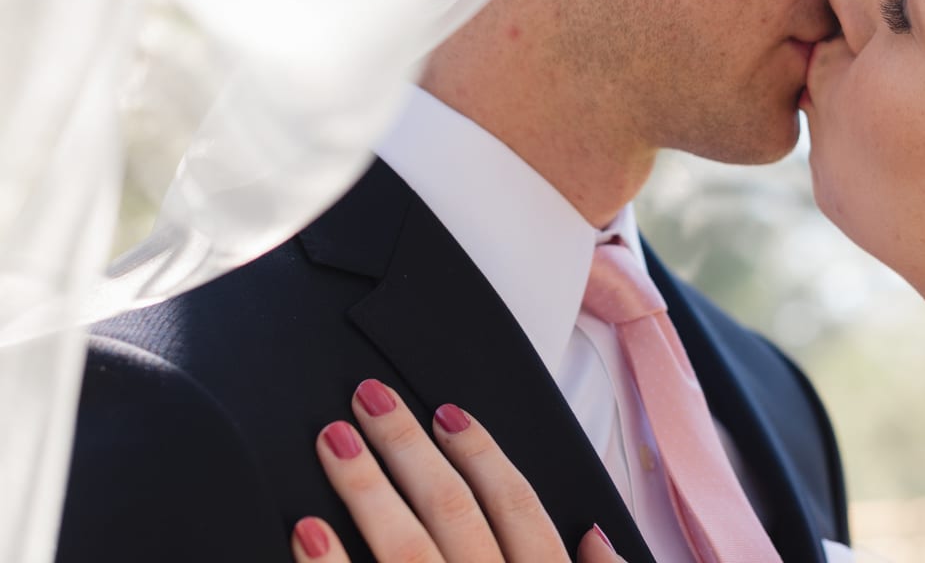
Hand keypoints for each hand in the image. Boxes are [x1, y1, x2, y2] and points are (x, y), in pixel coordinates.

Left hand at [290, 379, 623, 562]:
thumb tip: (596, 532)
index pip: (517, 508)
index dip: (482, 454)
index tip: (445, 413)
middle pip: (454, 512)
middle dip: (409, 447)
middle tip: (369, 398)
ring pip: (407, 549)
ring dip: (367, 489)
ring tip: (334, 440)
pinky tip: (307, 528)